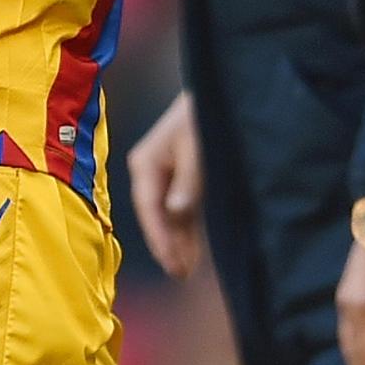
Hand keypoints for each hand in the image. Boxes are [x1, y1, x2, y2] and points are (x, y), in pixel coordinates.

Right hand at [128, 91, 202, 277]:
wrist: (219, 90)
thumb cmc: (203, 114)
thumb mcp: (196, 145)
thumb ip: (188, 180)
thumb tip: (175, 211)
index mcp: (146, 162)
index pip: (148, 208)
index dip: (160, 238)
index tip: (172, 262)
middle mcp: (151, 170)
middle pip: (157, 216)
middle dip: (169, 246)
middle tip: (181, 274)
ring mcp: (166, 174)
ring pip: (170, 215)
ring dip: (178, 241)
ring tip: (186, 270)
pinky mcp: (182, 175)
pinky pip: (181, 208)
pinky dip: (187, 228)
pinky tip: (192, 249)